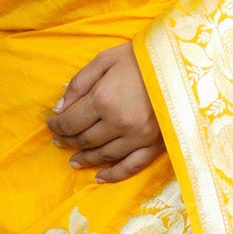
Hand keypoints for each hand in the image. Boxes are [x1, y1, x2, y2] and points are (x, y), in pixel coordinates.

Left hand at [46, 41, 165, 182]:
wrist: (182, 63)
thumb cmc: (141, 56)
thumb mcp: (105, 59)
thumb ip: (79, 84)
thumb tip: (59, 108)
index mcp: (103, 100)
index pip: (71, 121)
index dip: (56, 125)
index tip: (50, 124)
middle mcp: (118, 123)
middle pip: (85, 140)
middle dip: (68, 141)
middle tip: (59, 141)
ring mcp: (138, 137)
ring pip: (104, 155)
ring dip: (86, 159)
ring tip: (74, 161)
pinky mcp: (155, 144)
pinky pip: (131, 166)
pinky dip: (114, 175)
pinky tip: (100, 177)